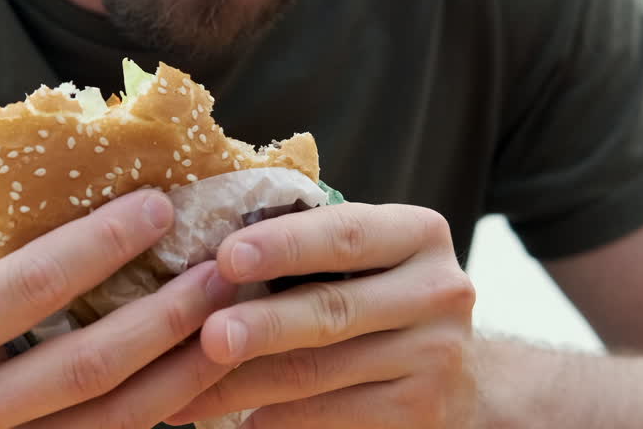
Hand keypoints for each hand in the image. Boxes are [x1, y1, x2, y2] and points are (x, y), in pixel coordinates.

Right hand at [0, 189, 237, 428]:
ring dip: (181, 373)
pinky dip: (154, 422)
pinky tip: (200, 385)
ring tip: (232, 322)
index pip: (31, 287)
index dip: (101, 245)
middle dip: (167, 314)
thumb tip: (70, 213)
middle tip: (224, 268)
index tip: (159, 205)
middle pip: (89, 365)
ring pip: (110, 424)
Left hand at [166, 203, 478, 427]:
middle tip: (207, 335)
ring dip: (246, 383)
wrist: (456, 371)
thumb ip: (310, 242)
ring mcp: (436, 355)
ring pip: (320, 372)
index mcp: (419, 233)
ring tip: (187, 391)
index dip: (284, 244)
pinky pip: (331, 417)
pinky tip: (236, 421)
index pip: (346, 233)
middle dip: (262, 324)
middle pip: (332, 308)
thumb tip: (208, 253)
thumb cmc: (379, 293)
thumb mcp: (366, 256)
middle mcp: (438, 290)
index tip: (226, 256)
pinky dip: (276, 420)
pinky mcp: (422, 411)